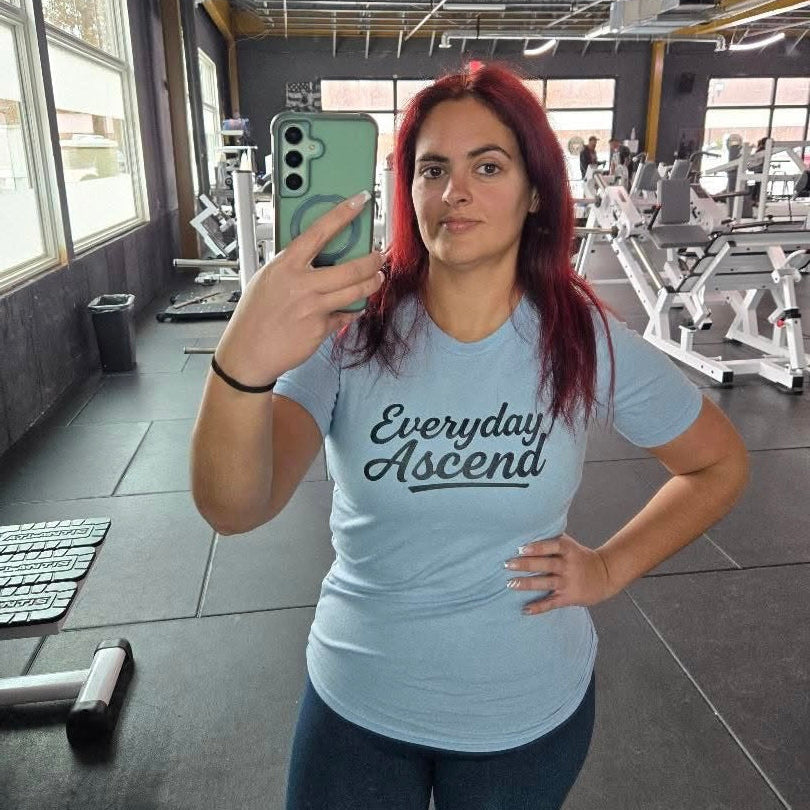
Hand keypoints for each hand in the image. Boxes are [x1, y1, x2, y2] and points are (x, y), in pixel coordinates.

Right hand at [213, 190, 384, 386]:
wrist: (248, 352)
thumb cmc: (254, 315)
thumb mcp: (267, 278)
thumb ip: (292, 266)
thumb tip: (317, 255)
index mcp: (286, 265)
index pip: (319, 231)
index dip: (342, 214)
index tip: (359, 201)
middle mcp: (302, 284)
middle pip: (351, 267)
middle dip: (372, 260)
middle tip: (379, 256)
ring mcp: (313, 307)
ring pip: (356, 291)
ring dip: (372, 283)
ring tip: (377, 278)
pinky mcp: (320, 329)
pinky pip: (345, 315)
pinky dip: (352, 311)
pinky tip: (354, 308)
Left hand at [503, 533, 616, 615]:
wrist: (605, 575)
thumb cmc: (579, 557)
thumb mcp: (570, 545)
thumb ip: (552, 538)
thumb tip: (528, 528)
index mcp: (568, 550)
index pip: (552, 546)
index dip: (537, 547)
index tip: (520, 548)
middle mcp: (568, 566)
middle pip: (545, 564)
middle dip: (526, 564)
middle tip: (507, 564)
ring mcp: (568, 582)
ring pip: (546, 583)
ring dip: (527, 584)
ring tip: (510, 584)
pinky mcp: (568, 597)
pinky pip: (552, 603)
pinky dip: (539, 607)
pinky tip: (525, 610)